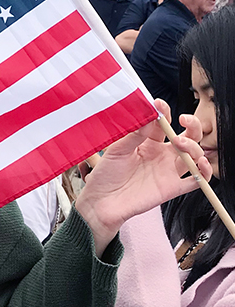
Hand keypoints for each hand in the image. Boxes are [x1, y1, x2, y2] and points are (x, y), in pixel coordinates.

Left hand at [75, 99, 211, 255]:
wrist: (102, 201)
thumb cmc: (106, 174)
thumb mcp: (116, 150)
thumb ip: (134, 135)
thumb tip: (150, 118)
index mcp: (147, 142)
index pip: (163, 123)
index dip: (164, 112)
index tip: (158, 104)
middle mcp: (161, 154)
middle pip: (187, 137)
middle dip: (192, 126)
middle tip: (184, 120)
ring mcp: (168, 170)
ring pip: (194, 155)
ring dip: (194, 146)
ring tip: (181, 144)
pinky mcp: (173, 188)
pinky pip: (197, 181)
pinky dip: (205, 173)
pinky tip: (200, 164)